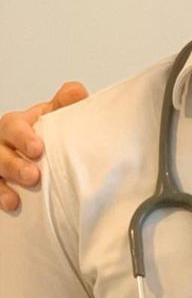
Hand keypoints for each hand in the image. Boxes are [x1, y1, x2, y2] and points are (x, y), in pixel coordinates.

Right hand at [0, 82, 87, 211]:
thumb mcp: (53, 116)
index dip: (23, 136)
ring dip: (3, 185)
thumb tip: (78, 92)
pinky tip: (10, 205)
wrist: (35, 157)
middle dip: (13, 165)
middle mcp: (1, 144)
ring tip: (15, 199)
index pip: (14, 126)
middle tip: (33, 175)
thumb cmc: (44, 134)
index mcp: (16, 125)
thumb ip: (64, 104)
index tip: (38, 149)